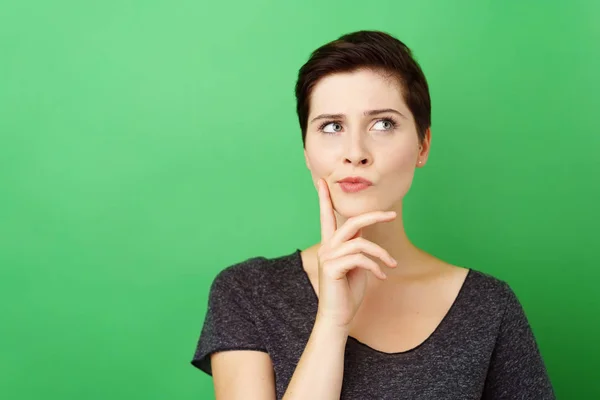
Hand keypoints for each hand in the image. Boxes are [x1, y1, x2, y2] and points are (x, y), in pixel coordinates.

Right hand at [315, 178, 397, 328]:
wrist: (338, 317)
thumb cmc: (348, 292)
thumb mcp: (356, 265)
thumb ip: (357, 247)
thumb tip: (363, 232)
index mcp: (331, 245)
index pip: (326, 216)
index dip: (325, 199)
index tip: (322, 182)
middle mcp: (327, 247)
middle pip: (351, 222)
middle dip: (373, 216)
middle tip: (393, 214)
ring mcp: (328, 257)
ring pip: (360, 243)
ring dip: (381, 254)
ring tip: (392, 264)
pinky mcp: (333, 268)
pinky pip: (360, 259)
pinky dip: (376, 266)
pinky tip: (382, 276)